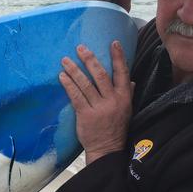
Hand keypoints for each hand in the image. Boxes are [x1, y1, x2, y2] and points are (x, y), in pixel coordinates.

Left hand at [59, 41, 133, 164]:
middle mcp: (113, 100)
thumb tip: (130, 81)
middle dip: (90, 59)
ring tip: (65, 60)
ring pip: (86, 84)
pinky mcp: (86, 115)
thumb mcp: (127, 110)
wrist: (107, 148)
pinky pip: (76, 96)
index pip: (123, 73)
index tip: (113, 43)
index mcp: (124, 97)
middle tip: (80, 48)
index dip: (118, 57)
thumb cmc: (116, 128)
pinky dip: (69, 85)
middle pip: (101, 75)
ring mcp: (99, 108)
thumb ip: (128, 94)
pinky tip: (62, 77)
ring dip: (74, 70)